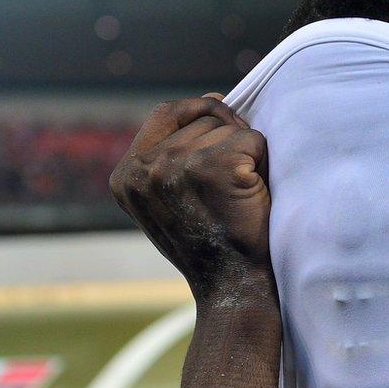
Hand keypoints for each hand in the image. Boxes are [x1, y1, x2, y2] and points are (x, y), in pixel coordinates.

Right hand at [109, 95, 270, 302]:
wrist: (233, 287)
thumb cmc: (212, 244)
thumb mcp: (172, 200)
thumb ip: (175, 155)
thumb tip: (212, 100)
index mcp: (126, 175)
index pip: (167, 112)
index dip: (202, 113)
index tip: (226, 130)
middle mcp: (144, 167)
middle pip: (203, 117)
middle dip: (230, 138)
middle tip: (236, 182)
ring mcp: (176, 164)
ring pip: (230, 128)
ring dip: (247, 156)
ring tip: (240, 196)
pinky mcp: (215, 165)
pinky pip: (253, 140)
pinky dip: (263, 164)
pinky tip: (252, 197)